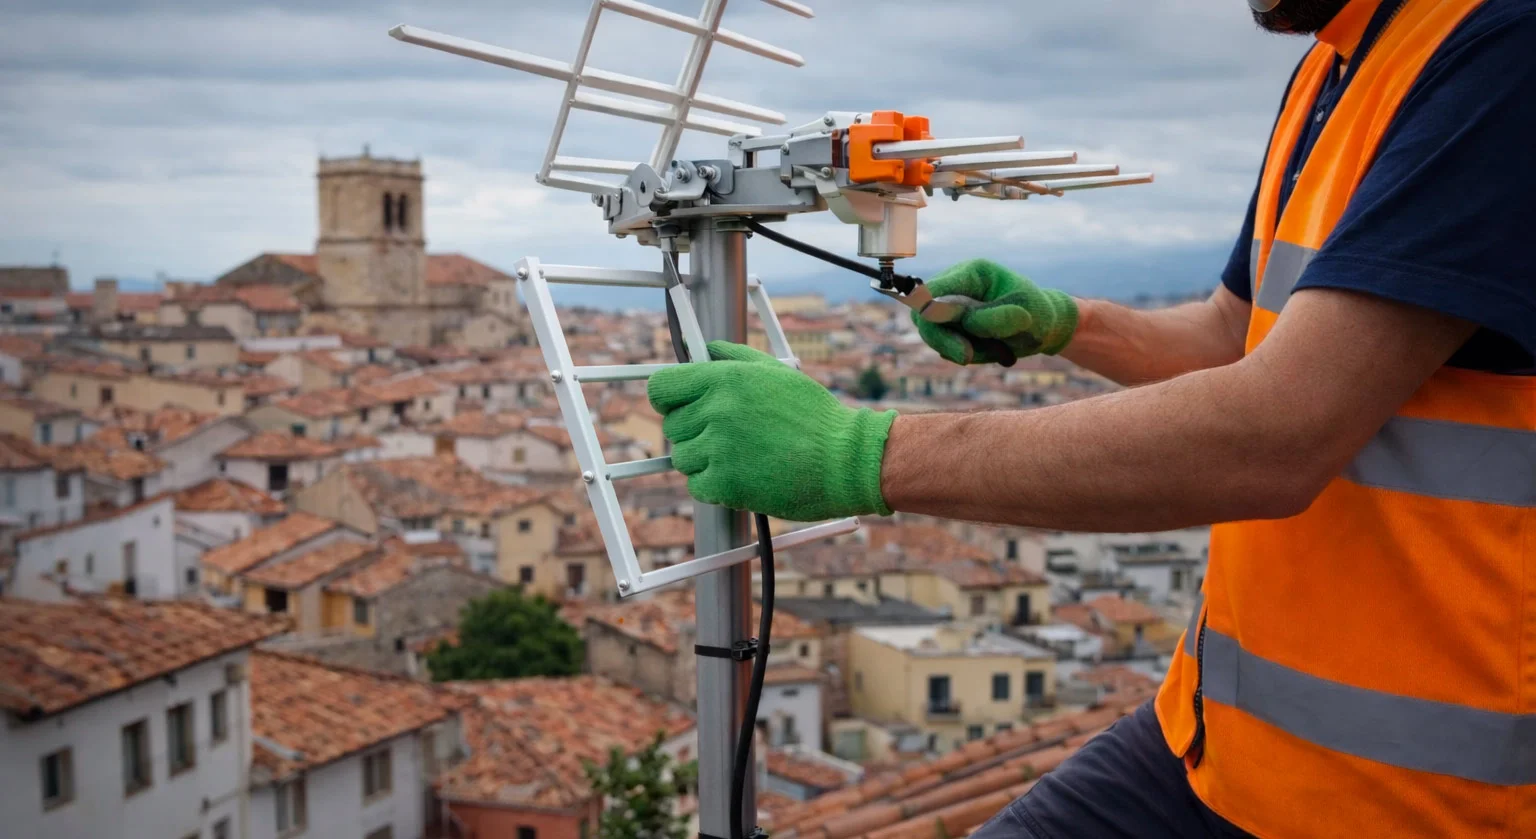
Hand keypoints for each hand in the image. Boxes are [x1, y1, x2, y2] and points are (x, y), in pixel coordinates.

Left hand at [647, 342, 895, 521]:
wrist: (844, 460)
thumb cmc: (814, 417)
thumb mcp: (776, 372)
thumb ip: (734, 357)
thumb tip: (705, 348)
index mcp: (725, 378)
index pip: (661, 387)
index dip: (668, 399)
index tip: (679, 406)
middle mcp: (717, 409)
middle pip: (672, 426)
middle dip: (694, 432)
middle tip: (727, 436)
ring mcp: (719, 447)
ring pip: (683, 458)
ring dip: (705, 460)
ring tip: (740, 456)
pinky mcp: (725, 483)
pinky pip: (697, 486)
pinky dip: (715, 485)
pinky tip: (743, 475)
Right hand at [915, 258, 1078, 364]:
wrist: (1043, 327)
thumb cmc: (1037, 313)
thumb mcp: (1025, 313)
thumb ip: (994, 318)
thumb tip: (964, 321)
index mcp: (972, 273)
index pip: (938, 286)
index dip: (928, 302)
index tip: (927, 317)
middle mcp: (955, 288)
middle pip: (925, 314)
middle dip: (943, 338)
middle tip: (966, 356)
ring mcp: (950, 310)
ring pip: (934, 335)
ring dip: (962, 348)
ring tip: (997, 350)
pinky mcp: (951, 330)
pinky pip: (947, 348)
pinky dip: (969, 354)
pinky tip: (993, 350)